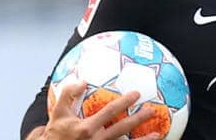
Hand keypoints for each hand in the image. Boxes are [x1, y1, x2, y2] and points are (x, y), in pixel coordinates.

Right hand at [39, 81, 160, 139]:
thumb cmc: (56, 133)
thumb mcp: (58, 113)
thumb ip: (68, 94)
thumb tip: (82, 81)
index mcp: (86, 127)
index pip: (109, 112)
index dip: (124, 102)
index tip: (136, 94)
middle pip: (122, 128)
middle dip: (138, 119)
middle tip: (152, 110)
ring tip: (158, 134)